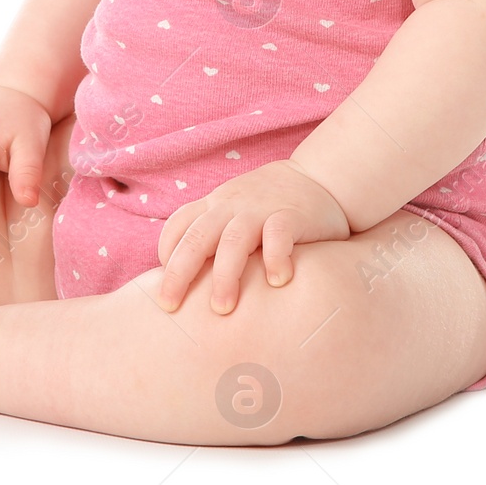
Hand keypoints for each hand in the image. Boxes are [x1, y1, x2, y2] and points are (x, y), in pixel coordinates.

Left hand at [154, 159, 351, 313]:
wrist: (319, 176)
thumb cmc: (271, 203)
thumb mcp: (236, 209)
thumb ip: (216, 234)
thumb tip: (191, 280)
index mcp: (216, 205)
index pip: (179, 225)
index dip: (166, 253)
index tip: (166, 284)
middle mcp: (232, 206)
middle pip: (197, 237)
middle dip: (179, 272)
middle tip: (170, 305)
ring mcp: (261, 209)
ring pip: (233, 240)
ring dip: (224, 275)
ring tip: (222, 308)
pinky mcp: (292, 215)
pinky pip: (279, 234)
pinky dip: (275, 258)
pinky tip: (277, 282)